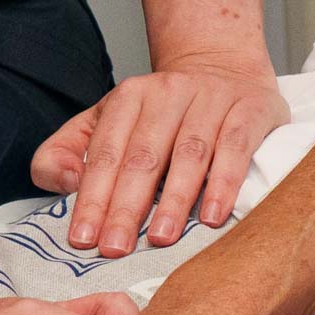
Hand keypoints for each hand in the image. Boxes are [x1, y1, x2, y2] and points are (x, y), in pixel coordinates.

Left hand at [31, 61, 288, 256]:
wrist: (222, 66)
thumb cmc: (159, 112)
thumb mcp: (105, 120)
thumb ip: (67, 150)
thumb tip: (64, 181)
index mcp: (127, 98)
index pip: (105, 154)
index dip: (92, 198)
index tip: (83, 239)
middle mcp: (167, 94)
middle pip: (143, 158)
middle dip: (126, 208)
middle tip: (115, 249)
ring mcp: (211, 100)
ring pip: (189, 155)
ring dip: (174, 201)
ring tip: (160, 239)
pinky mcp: (250, 110)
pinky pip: (236, 148)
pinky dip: (224, 184)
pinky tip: (213, 217)